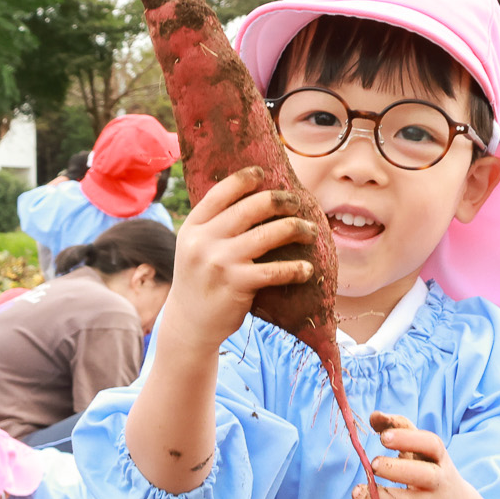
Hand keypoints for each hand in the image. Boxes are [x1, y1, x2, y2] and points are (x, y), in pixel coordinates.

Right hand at [167, 168, 317, 355]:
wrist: (189, 324)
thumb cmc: (200, 282)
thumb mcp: (195, 248)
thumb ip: (214, 227)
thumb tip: (252, 200)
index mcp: (193, 226)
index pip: (221, 192)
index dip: (244, 179)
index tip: (263, 174)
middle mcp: (204, 240)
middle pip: (251, 208)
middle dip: (281, 201)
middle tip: (297, 204)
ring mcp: (220, 262)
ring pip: (269, 234)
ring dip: (296, 229)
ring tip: (310, 233)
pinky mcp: (237, 284)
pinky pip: (275, 270)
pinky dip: (296, 269)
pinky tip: (307, 269)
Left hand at [351, 422, 481, 498]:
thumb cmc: (430, 470)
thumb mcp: (420, 450)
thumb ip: (398, 428)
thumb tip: (374, 415)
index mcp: (440, 458)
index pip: (431, 444)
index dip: (408, 439)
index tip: (382, 436)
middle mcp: (440, 481)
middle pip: (423, 475)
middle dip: (396, 470)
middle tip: (373, 464)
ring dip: (379, 497)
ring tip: (356, 492)